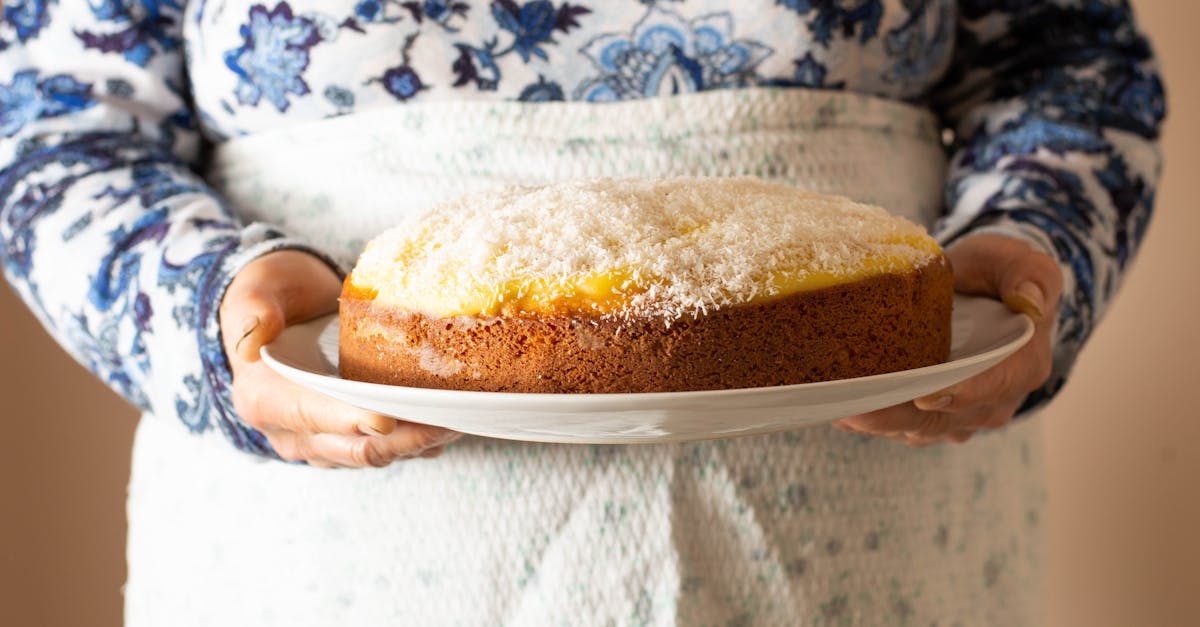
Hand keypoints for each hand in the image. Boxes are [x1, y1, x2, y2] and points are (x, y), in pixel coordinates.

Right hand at [219, 250, 459, 466]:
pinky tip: (450, 422)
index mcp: (264, 399)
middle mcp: (291, 433)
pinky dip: (418, 441)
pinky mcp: (349, 440)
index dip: (350, 419)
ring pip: (376, 454)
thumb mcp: (260, 288)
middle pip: (354, 448)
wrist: (286, 311)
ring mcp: (322, 443)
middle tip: (449, 419)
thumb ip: (256, 308)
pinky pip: (387, 449)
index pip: (311, 415)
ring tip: (461, 420)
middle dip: (404, 438)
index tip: (388, 418)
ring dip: (419, 442)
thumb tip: (253, 342)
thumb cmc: (275, 293)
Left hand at [833, 234, 1062, 445]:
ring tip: (837, 411)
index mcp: (1023, 364)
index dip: (962, 394)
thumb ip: (1029, 274)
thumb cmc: (998, 273)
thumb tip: (1030, 299)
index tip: (925, 397)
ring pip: (917, 428)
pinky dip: (871, 420)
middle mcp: (994, 399)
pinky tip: (837, 410)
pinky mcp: (932, 414)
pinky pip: (901, 425)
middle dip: (898, 417)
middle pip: (945, 418)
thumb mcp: (1018, 261)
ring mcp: (962, 413)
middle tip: (854, 411)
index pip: (995, 385)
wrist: (979, 289)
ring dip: (877, 424)